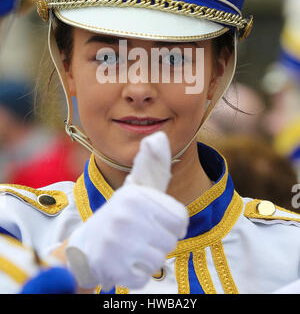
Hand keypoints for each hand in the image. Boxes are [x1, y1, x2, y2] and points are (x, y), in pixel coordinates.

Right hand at [66, 131, 188, 290]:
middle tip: (143, 234)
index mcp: (136, 195)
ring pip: (159, 260)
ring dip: (149, 257)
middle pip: (170, 241)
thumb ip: (152, 164)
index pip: (180, 219)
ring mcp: (117, 244)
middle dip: (160, 240)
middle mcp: (125, 216)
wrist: (86, 244)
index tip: (157, 220)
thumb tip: (160, 136)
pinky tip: (125, 261)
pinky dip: (137, 273)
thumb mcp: (137, 186)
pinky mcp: (112, 268)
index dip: (172, 223)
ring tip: (134, 246)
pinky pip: (144, 277)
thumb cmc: (122, 213)